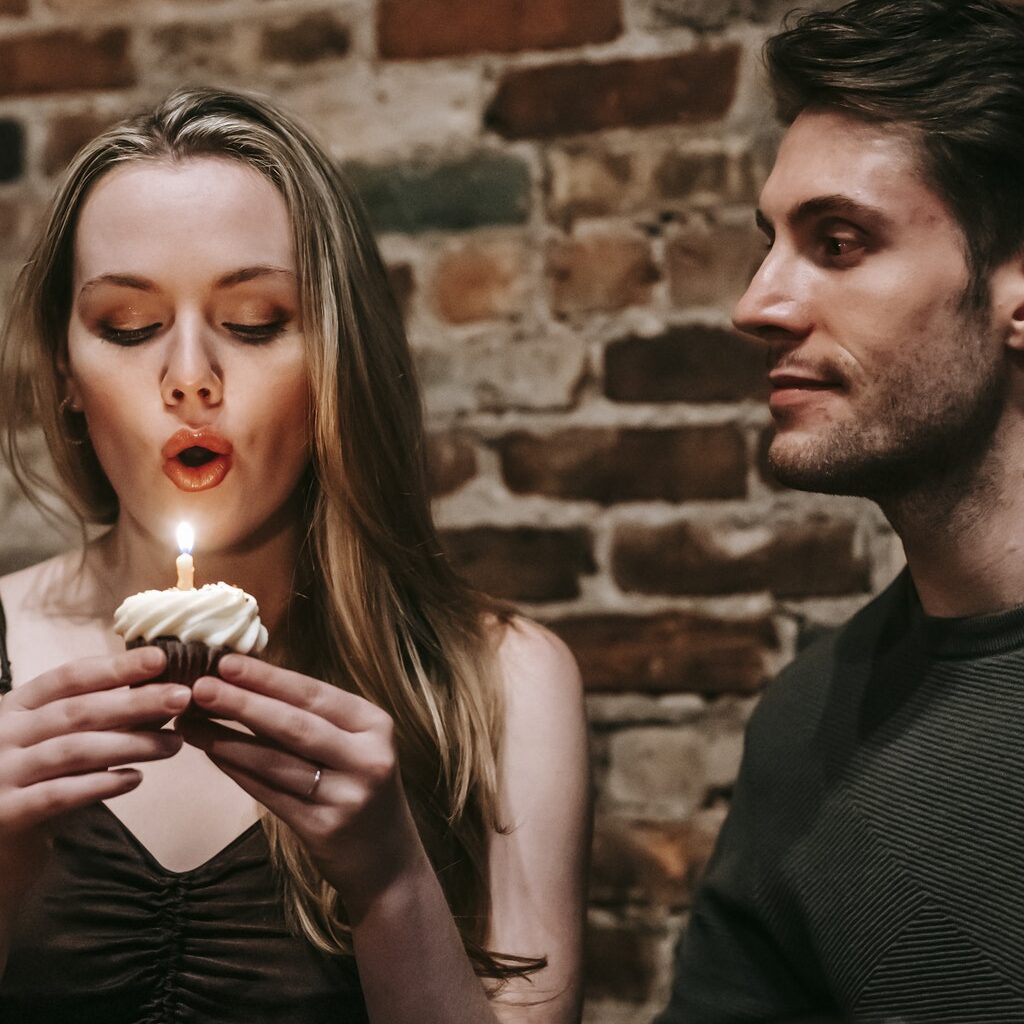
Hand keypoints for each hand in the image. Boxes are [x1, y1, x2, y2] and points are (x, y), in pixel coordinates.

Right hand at [0, 648, 188, 902]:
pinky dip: (101, 785)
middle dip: (135, 702)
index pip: (68, 677)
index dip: (115, 667)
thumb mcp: (48, 738)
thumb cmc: (26, 779)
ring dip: (130, 744)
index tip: (160, 658)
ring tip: (174, 744)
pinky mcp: (5, 814)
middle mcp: (3, 735)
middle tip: (182, 697)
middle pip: (77, 711)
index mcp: (15, 706)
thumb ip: (92, 718)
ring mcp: (0, 774)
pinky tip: (135, 780)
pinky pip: (58, 795)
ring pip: (74, 751)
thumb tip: (159, 695)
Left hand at [177, 655, 423, 910]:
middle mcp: (367, 757)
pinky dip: (237, 771)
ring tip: (191, 722)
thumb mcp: (351, 743)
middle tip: (200, 687)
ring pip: (276, 761)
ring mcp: (348, 795)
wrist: (386, 857)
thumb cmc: (357, 784)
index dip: (268, 677)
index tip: (226, 662)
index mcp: (374, 724)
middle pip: (294, 725)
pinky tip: (212, 754)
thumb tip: (245, 681)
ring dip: (228, 740)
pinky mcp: (324, 828)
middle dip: (243, 703)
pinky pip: (270, 794)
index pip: (314, 694)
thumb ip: (310, 716)